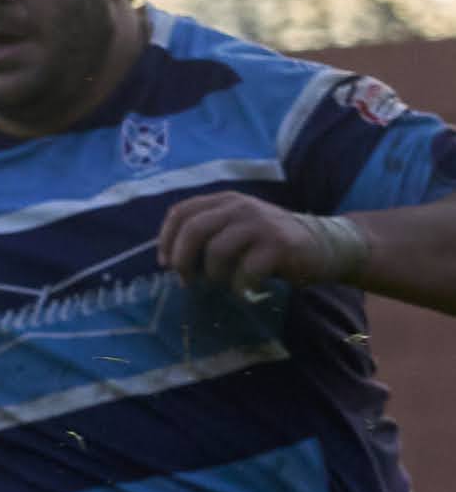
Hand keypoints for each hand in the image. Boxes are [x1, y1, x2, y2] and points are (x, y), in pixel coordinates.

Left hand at [160, 191, 350, 294]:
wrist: (326, 245)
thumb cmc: (270, 243)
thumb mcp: (236, 229)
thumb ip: (207, 235)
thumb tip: (170, 261)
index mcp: (225, 201)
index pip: (181, 213)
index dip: (165, 239)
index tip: (165, 264)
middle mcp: (241, 207)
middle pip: (193, 230)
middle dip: (183, 260)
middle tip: (188, 281)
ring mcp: (261, 224)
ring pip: (217, 252)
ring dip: (215, 276)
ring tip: (226, 283)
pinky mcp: (279, 245)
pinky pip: (245, 271)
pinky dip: (241, 288)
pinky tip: (248, 290)